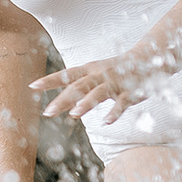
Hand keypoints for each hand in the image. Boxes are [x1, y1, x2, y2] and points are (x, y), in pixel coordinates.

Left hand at [30, 50, 154, 123]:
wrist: (148, 59)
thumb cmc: (116, 69)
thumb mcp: (95, 73)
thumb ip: (79, 85)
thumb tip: (60, 101)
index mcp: (90, 70)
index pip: (67, 75)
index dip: (50, 80)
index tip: (33, 86)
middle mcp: (100, 75)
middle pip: (79, 87)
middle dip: (63, 99)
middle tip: (48, 112)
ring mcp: (115, 83)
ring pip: (99, 93)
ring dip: (86, 103)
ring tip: (74, 114)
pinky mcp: (130, 93)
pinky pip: (121, 103)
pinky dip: (114, 112)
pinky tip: (106, 122)